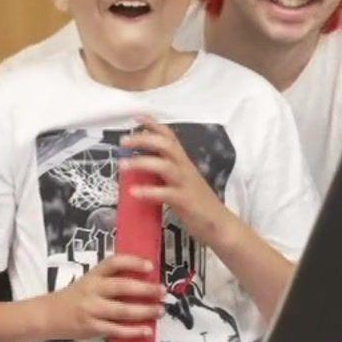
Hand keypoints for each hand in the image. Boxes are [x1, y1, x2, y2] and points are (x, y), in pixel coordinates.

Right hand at [44, 253, 165, 340]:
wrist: (48, 316)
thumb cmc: (74, 296)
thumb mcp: (89, 281)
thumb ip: (110, 278)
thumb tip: (143, 278)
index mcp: (93, 275)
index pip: (114, 263)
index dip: (133, 262)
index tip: (150, 266)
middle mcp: (92, 290)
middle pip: (122, 287)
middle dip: (145, 290)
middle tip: (163, 291)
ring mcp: (92, 310)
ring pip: (122, 311)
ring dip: (144, 311)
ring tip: (160, 311)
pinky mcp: (92, 328)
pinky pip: (116, 330)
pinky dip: (133, 332)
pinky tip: (147, 331)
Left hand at [120, 117, 237, 247]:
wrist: (219, 225)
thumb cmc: (197, 203)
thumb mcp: (181, 182)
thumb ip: (164, 172)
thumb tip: (141, 164)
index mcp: (183, 162)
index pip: (170, 137)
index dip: (153, 125)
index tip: (136, 116)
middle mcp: (185, 168)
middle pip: (165, 145)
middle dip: (143, 140)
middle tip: (123, 141)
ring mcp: (185, 184)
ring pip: (165, 166)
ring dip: (142, 163)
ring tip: (122, 165)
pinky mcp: (185, 201)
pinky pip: (165, 193)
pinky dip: (148, 191)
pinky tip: (133, 192)